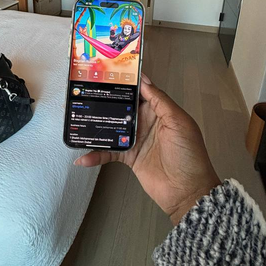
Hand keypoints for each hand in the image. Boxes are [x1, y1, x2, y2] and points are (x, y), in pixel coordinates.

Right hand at [74, 74, 220, 224]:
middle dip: (106, 101)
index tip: (108, 73)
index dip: (127, 82)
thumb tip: (144, 80)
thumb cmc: (188, 154)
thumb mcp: (178, 122)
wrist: (187, 192)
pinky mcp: (129, 157)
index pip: (141, 91)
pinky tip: (82, 157)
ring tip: (77, 118)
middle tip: (85, 92)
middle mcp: (146, 122)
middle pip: (123, 107)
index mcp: (160, 111)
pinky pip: (109, 153)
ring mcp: (136, 140)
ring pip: (112, 127)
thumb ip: (160, 101)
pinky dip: (96, 155)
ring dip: (97, 125)